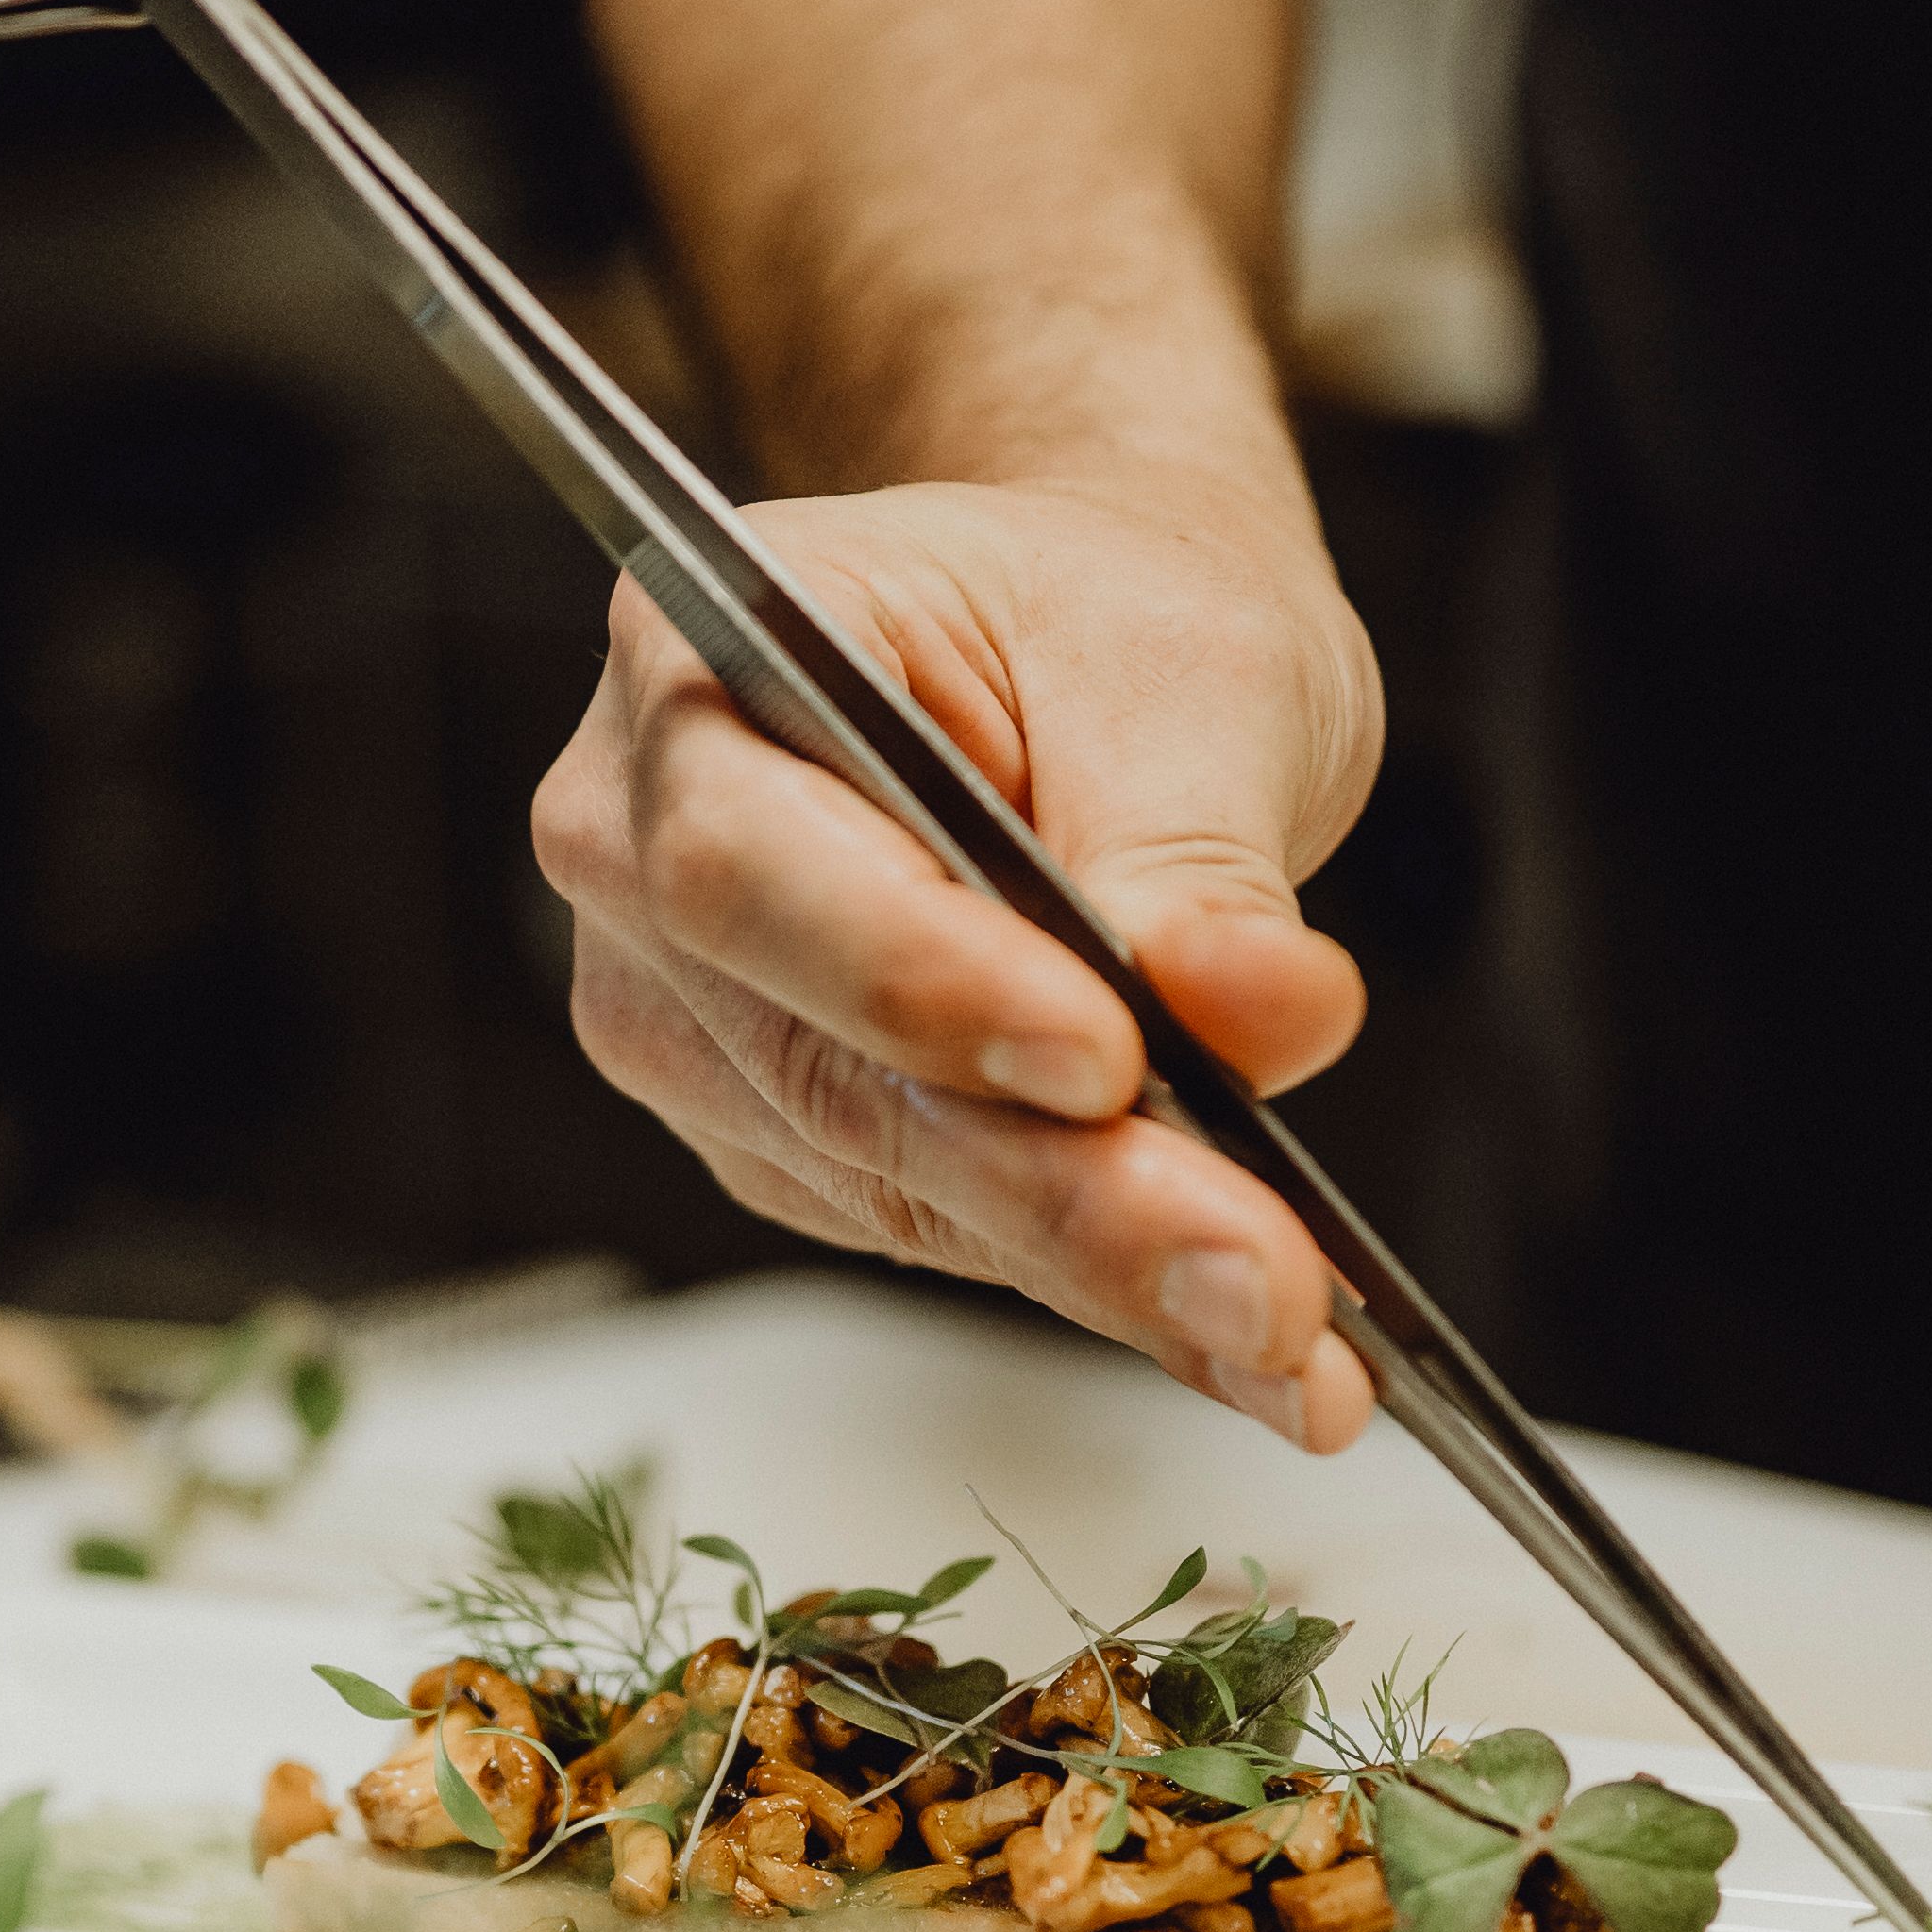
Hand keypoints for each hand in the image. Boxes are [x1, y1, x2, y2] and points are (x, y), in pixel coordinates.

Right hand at [529, 473, 1390, 1445]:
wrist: (1109, 648)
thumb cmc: (1111, 609)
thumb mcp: (1194, 674)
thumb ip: (1201, 856)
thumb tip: (1255, 1010)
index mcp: (698, 658)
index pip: (750, 864)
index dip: (918, 983)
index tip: (1108, 1059)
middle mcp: (644, 850)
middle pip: (820, 1062)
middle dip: (1059, 1182)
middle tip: (1255, 1269)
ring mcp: (697, 1015)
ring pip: (883, 1174)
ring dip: (1097, 1259)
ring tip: (1287, 1318)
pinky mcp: (778, 1130)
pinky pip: (927, 1221)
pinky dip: (1093, 1270)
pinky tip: (1232, 1322)